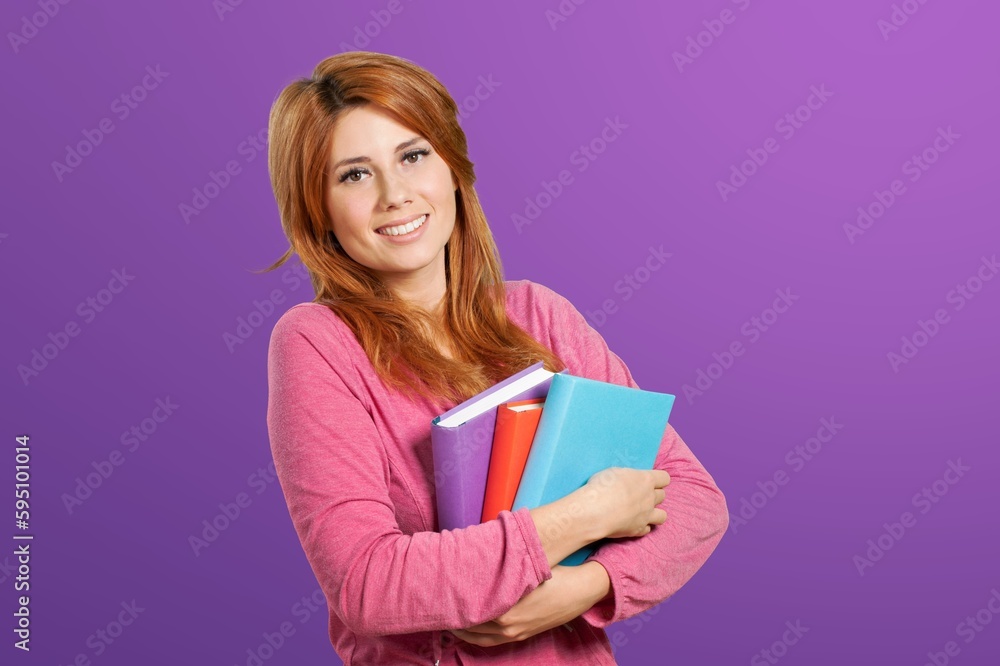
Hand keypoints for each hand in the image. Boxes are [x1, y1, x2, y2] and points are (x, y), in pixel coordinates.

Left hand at [449, 563, 607, 646]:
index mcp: (504, 608)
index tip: (440, 598)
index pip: (469, 611)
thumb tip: (474, 562)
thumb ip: (498, 569)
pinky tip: (468, 630)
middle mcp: (506, 624)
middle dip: (454, 619)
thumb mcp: (523, 568)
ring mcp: (514, 632)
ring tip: (448, 621)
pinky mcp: (521, 634)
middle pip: (470, 626)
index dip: (453, 606)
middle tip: (438, 609)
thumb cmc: (550, 573)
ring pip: (479, 637)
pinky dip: (476, 637)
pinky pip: (491, 641)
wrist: (579, 590)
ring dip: (462, 630)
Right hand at [579, 467, 668, 538]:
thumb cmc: (602, 487)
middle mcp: (650, 498)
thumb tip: (628, 481)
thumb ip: (627, 477)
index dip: (658, 479)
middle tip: (640, 495)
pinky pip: (648, 529)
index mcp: (646, 480)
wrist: (594, 511)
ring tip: (643, 512)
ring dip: (655, 513)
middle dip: (653, 494)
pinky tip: (633, 523)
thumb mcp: (614, 472)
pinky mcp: (638, 530)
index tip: (648, 480)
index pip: (664, 478)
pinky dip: (642, 526)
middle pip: (662, 495)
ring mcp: (646, 516)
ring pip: (662, 516)